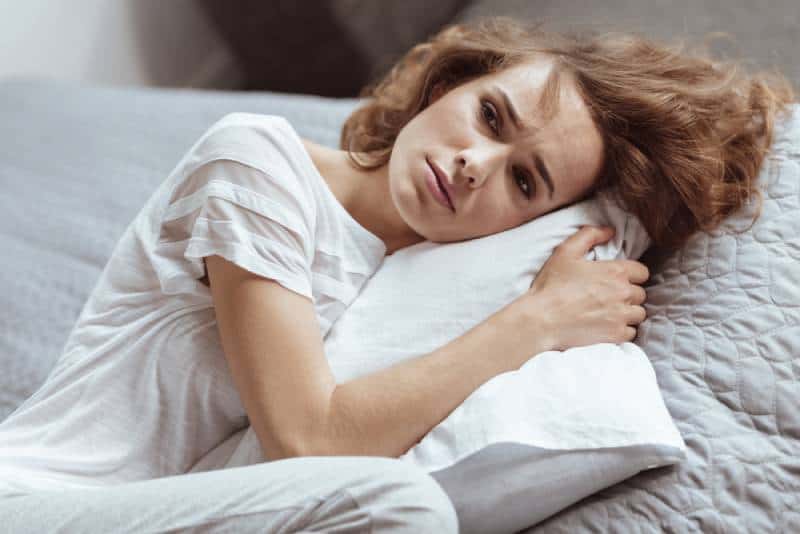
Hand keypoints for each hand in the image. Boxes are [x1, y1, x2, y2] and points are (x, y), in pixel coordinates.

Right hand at [517, 225, 649, 350]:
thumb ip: (589, 235)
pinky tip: (607, 327)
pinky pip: (631, 333)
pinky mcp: (615, 334)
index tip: (617, 280)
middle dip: (628, 295)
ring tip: (610, 313)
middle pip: (640, 294)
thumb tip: (610, 231)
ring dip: (628, 313)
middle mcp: (623, 293)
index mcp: (615, 271)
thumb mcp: (565, 251)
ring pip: (638, 314)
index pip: (642, 272)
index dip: (631, 275)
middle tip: (609, 297)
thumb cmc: (552, 285)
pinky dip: (622, 331)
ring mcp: (621, 316)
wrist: (542, 318)